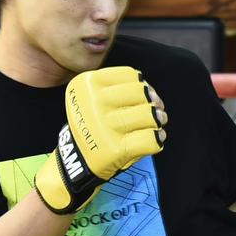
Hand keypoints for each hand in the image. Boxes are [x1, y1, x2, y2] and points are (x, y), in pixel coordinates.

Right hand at [35, 66, 165, 213]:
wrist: (77, 160)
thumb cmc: (94, 126)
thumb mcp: (96, 98)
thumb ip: (122, 89)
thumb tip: (152, 92)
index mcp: (86, 85)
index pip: (129, 75)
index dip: (142, 85)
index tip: (143, 95)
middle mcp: (93, 103)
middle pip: (142, 93)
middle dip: (153, 102)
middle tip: (155, 111)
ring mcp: (104, 126)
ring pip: (149, 115)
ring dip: (158, 120)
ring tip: (157, 124)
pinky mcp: (115, 149)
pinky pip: (151, 139)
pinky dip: (158, 139)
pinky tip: (156, 138)